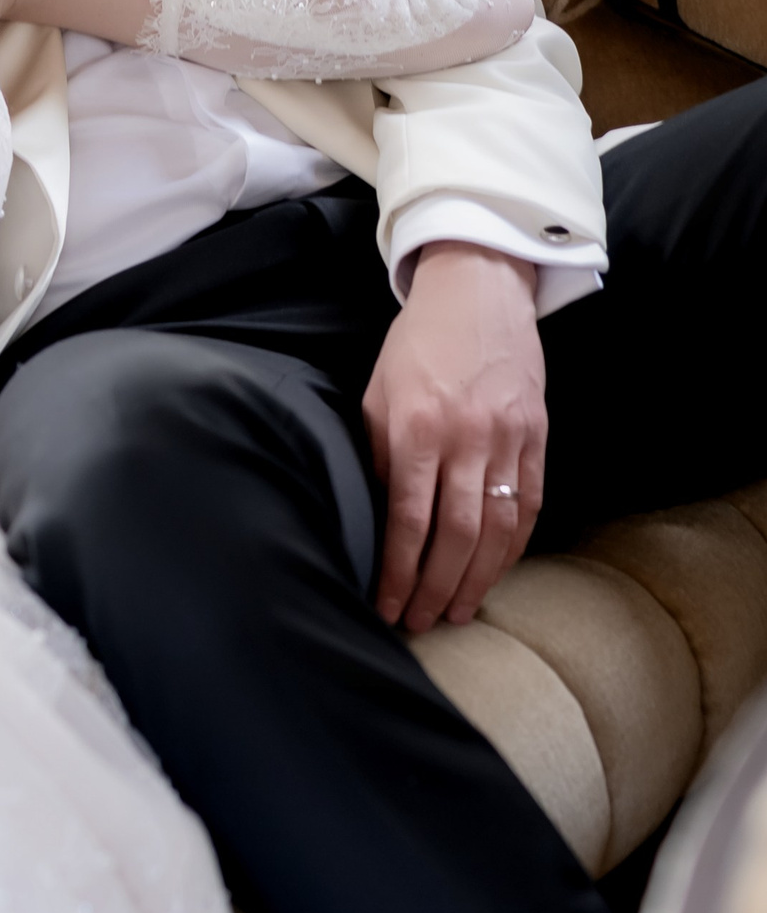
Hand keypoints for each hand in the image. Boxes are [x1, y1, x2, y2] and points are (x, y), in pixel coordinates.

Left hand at [363, 243, 545, 633]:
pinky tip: (493, 574)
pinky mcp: (538, 435)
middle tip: (420, 622)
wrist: (479, 290)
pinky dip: (512, 548)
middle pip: (455, 535)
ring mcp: (508, 437)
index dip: (397, 572)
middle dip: (434, 587)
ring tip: (455, 611)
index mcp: (417, 427)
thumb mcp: (378, 394)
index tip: (387, 606)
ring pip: (497, 528)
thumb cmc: (417, 346)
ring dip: (476, 579)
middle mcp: (465, 437)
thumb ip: (379, 456)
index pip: (407, 519)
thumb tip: (375, 521)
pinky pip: (529, 504)